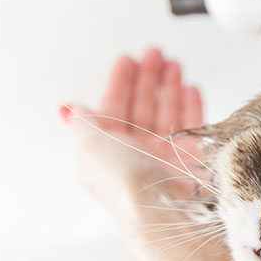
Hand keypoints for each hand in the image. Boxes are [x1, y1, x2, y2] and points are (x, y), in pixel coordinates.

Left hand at [59, 49, 207, 218]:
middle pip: (141, 106)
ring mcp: (165, 156)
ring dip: (170, 86)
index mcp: (107, 151)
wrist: (162, 208)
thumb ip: (80, 121)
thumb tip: (68, 109)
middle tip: (154, 53)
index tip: (127, 59)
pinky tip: (190, 88)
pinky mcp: (192, 159)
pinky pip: (193, 125)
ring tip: (174, 64)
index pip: (112, 108)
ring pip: (167, 112)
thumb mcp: (88, 143)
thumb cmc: (124, 180)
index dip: (119, 82)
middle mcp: (136, 154)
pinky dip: (192, 105)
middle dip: (147, 78)